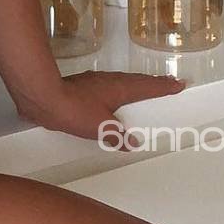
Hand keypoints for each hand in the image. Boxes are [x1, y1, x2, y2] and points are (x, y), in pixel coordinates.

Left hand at [14, 70, 185, 140]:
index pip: (147, 86)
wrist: (43, 97)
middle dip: (153, 84)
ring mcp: (95, 82)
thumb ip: (117, 136)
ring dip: (136, 86)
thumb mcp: (100, 128)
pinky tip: (113, 101)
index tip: (179, 83)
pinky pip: (108, 87)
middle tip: (168, 84)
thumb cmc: (74, 110)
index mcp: (119, 88)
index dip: (163, 86)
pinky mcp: (82, 86)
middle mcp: (109, 81)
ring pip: (122, 83)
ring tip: (145, 92)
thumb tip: (132, 142)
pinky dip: (118, 92)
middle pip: (137, 82)